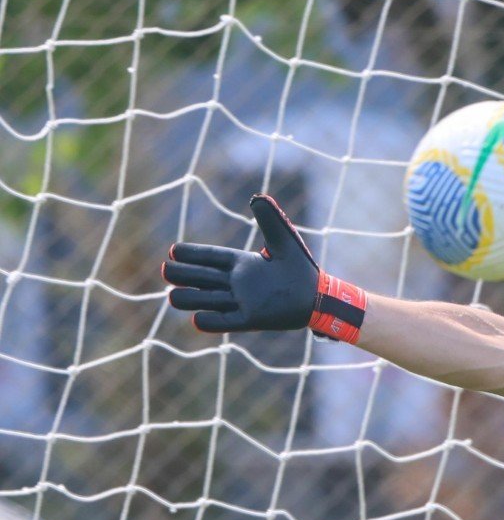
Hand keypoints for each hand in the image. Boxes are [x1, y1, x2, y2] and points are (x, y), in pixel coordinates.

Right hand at [162, 194, 365, 342]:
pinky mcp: (252, 319)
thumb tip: (257, 197)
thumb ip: (270, 221)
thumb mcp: (285, 242)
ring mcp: (243, 302)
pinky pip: (227, 322)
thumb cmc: (302, 270)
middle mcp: (237, 282)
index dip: (192, 254)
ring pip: (208, 300)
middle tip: (167, 271)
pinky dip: (212, 321)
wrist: (321, 298)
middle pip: (202, 277)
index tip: (173, 251)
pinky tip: (197, 319)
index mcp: (242, 263)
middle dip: (184, 274)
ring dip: (191, 299)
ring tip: (173, 296)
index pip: (210, 257)